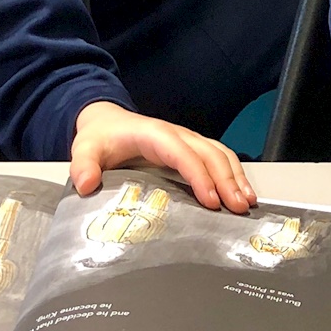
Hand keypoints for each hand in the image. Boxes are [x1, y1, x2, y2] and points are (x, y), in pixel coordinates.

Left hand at [68, 102, 254, 213]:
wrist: (107, 122)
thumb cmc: (100, 138)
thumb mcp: (85, 149)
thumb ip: (84, 165)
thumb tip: (86, 183)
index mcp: (155, 135)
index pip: (184, 154)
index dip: (199, 177)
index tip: (211, 201)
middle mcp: (177, 135)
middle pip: (210, 154)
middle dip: (227, 180)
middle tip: (237, 208)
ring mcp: (188, 141)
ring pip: (220, 154)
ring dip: (236, 177)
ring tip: (246, 203)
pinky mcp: (192, 148)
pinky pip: (220, 157)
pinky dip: (234, 173)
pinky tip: (242, 193)